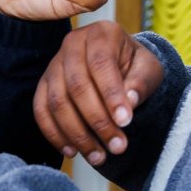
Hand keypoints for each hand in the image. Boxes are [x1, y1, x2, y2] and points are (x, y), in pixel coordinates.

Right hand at [33, 21, 164, 165]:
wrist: (118, 64)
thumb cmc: (135, 66)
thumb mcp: (149, 68)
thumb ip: (142, 82)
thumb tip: (129, 101)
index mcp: (101, 33)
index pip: (102, 64)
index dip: (112, 95)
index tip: (126, 122)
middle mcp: (72, 43)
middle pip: (77, 85)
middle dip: (97, 121)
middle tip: (117, 147)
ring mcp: (54, 63)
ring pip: (57, 101)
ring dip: (77, 134)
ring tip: (99, 157)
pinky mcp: (43, 83)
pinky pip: (41, 110)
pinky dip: (54, 134)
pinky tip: (73, 151)